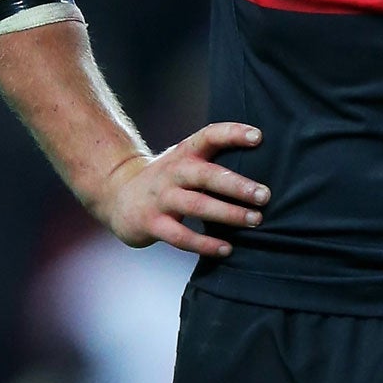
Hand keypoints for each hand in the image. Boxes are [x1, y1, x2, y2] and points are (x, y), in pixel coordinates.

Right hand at [96, 122, 267, 255]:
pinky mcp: (152, 224)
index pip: (209, 136)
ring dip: (227, 214)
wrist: (116, 195)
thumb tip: (266, 169)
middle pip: (207, 175)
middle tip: (265, 195)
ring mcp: (161, 199)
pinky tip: (226, 249)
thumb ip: (215, 161)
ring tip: (255, 220)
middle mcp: (173, 172)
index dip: (232, 133)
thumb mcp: (185, 161)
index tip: (258, 136)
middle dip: (237, 185)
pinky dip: (205, 244)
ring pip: (197, 205)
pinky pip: (181, 237)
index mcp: (184, 153)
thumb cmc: (167, 180)